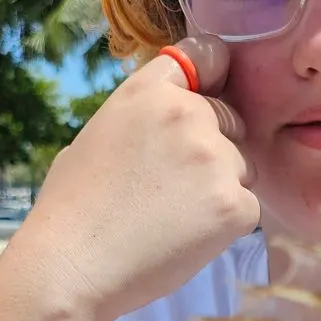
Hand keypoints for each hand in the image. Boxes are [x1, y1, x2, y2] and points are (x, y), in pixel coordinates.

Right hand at [26, 37, 259, 320]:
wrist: (72, 265)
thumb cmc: (72, 209)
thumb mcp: (100, 134)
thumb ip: (143, 120)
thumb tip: (166, 129)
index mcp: (150, 90)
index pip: (208, 55)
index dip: (214, 78)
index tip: (213, 95)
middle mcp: (188, 114)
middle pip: (230, 123)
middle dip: (214, 151)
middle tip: (173, 190)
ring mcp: (216, 159)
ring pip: (243, 169)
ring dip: (221, 191)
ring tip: (175, 220)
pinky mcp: (235, 204)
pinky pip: (248, 209)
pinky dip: (227, 227)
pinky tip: (187, 240)